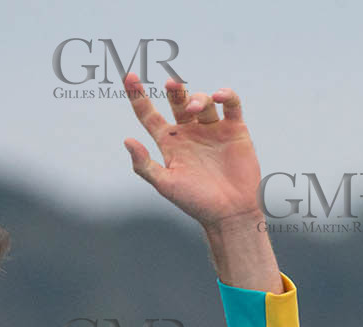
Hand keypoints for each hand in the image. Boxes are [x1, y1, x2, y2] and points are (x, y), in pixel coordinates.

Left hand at [124, 74, 263, 228]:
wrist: (231, 213)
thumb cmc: (196, 202)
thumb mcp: (165, 185)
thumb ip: (144, 165)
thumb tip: (127, 140)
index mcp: (170, 143)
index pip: (148, 114)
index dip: (137, 96)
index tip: (129, 78)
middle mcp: (190, 133)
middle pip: (177, 102)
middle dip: (174, 91)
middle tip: (171, 85)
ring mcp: (213, 129)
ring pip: (203, 101)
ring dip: (197, 98)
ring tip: (195, 109)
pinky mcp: (235, 130)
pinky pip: (231, 105)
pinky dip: (227, 96)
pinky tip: (220, 96)